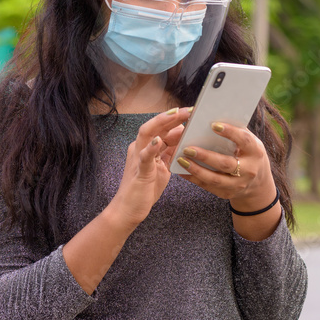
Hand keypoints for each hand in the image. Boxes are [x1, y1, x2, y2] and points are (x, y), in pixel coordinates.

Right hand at [109, 107, 192, 227]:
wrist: (128, 209)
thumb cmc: (144, 190)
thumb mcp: (162, 168)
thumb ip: (170, 153)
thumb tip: (181, 138)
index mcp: (146, 147)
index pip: (161, 128)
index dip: (176, 119)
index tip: (192, 113)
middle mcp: (140, 148)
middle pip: (155, 125)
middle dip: (173, 116)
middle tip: (190, 109)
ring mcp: (137, 157)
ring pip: (147, 133)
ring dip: (163, 123)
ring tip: (178, 115)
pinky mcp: (139, 170)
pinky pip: (144, 156)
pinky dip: (151, 148)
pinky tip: (158, 141)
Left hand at [173, 121, 277, 211]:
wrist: (258, 184)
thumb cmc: (248, 154)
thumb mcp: (248, 142)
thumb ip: (234, 131)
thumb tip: (212, 115)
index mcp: (255, 151)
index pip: (244, 140)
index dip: (230, 132)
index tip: (214, 125)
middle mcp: (249, 170)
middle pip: (225, 163)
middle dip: (205, 156)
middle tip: (188, 148)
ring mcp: (238, 184)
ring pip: (215, 179)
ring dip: (196, 169)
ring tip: (181, 160)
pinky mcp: (227, 193)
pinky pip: (208, 186)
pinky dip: (193, 178)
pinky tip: (181, 170)